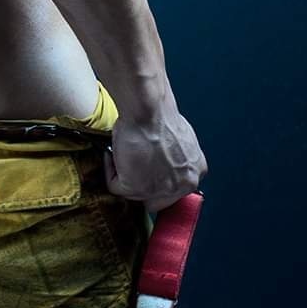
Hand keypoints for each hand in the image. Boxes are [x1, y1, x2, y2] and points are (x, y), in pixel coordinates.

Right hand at [103, 99, 206, 213]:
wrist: (148, 109)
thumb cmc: (160, 113)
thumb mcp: (180, 137)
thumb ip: (176, 156)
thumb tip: (160, 159)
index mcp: (196, 171)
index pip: (176, 189)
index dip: (158, 178)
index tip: (147, 171)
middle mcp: (182, 185)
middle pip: (156, 199)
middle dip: (141, 182)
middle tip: (131, 164)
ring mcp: (159, 189)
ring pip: (134, 193)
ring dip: (124, 173)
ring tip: (122, 151)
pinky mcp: (136, 188)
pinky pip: (115, 185)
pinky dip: (110, 169)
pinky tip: (113, 152)